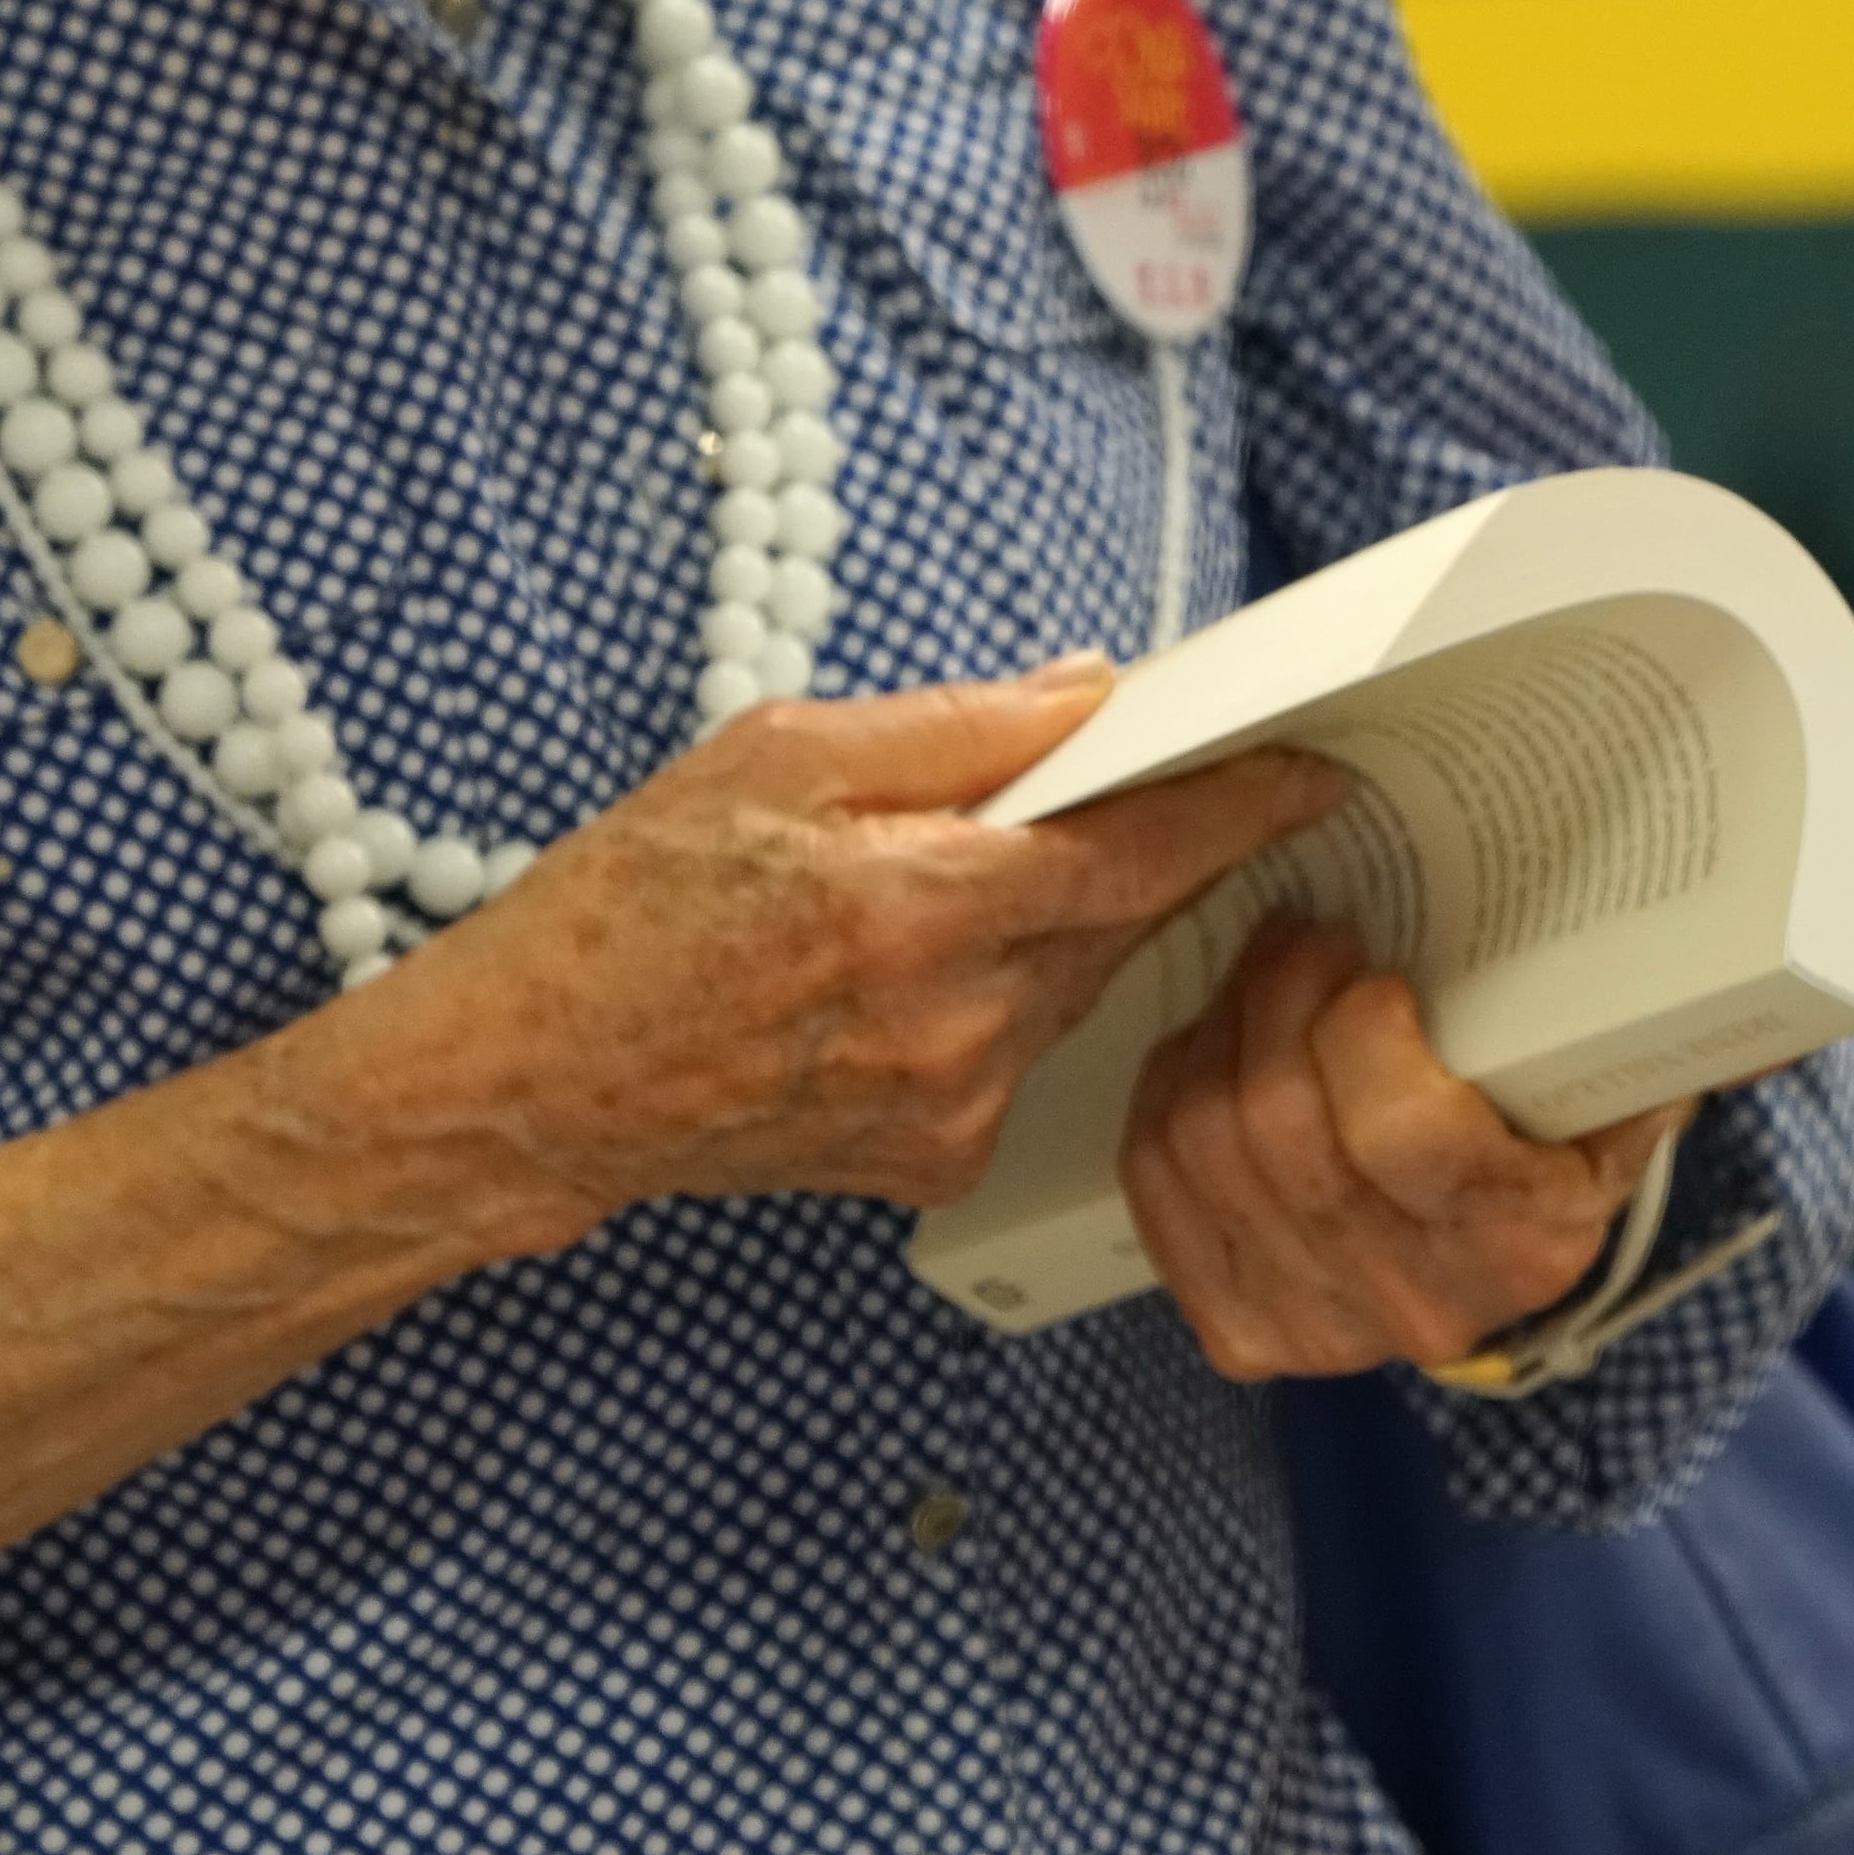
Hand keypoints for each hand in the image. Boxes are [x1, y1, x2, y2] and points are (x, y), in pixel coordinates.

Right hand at [320, 654, 1338, 1246]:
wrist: (541, 1079)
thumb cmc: (633, 900)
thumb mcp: (779, 755)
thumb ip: (957, 730)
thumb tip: (1093, 696)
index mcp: (921, 902)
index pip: (1138, 848)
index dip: (1239, 805)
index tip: (1312, 770)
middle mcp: (958, 1019)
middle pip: (1123, 916)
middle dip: (1147, 847)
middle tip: (1152, 785)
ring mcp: (956, 1104)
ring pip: (1076, 983)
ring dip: (1062, 921)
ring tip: (964, 879)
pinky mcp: (941, 1159)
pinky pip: (1022, 1051)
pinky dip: (1001, 996)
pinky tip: (913, 976)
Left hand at [1121, 917, 1691, 1379]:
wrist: (1510, 1276)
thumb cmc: (1559, 1151)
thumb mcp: (1628, 1096)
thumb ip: (1668, 1035)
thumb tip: (1750, 984)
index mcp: (1522, 1242)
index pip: (1404, 1133)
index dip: (1361, 1029)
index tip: (1376, 969)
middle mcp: (1416, 1303)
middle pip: (1283, 1126)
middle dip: (1275, 997)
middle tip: (1301, 934)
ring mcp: (1317, 1329)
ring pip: (1208, 1141)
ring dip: (1218, 1032)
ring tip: (1260, 979)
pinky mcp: (1240, 1332)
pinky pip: (1160, 1183)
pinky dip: (1171, 1093)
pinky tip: (1212, 1051)